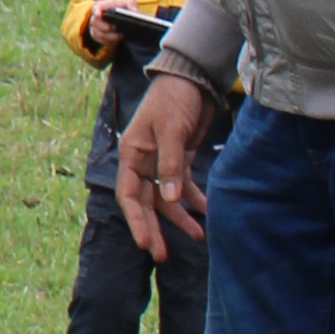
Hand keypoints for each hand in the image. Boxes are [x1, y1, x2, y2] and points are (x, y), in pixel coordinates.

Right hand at [87, 0, 143, 46]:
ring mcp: (96, 27)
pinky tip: (117, 40)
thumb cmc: (122, 8)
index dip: (96, 11)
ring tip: (120, 36)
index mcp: (101, 6)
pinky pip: (100, 40)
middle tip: (115, 28)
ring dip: (109, 36)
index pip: (96, 7)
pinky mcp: (98, 36)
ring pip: (98, 33)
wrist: (121, 18)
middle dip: (105, 26)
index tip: (99, 15)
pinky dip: (109, 41)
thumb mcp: (128, 3)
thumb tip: (134, 12)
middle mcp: (96, 16)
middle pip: (95, 22)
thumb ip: (131, 4)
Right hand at [118, 72, 215, 258]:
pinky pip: (184, 185)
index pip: (128, 194)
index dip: (135, 220)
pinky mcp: (181, 159)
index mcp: (133, 154)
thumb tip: (170, 199)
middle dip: (154, 228)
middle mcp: (144, 162)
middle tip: (162, 255)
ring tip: (197, 236)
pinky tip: (206, 212)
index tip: (145, 242)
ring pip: (167, 198)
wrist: (192, 78)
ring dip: (179, 217)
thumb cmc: (174, 99)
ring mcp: (162, 162)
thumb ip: (170, 165)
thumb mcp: (171, 130)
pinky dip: (195, 199)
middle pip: (145, 202)